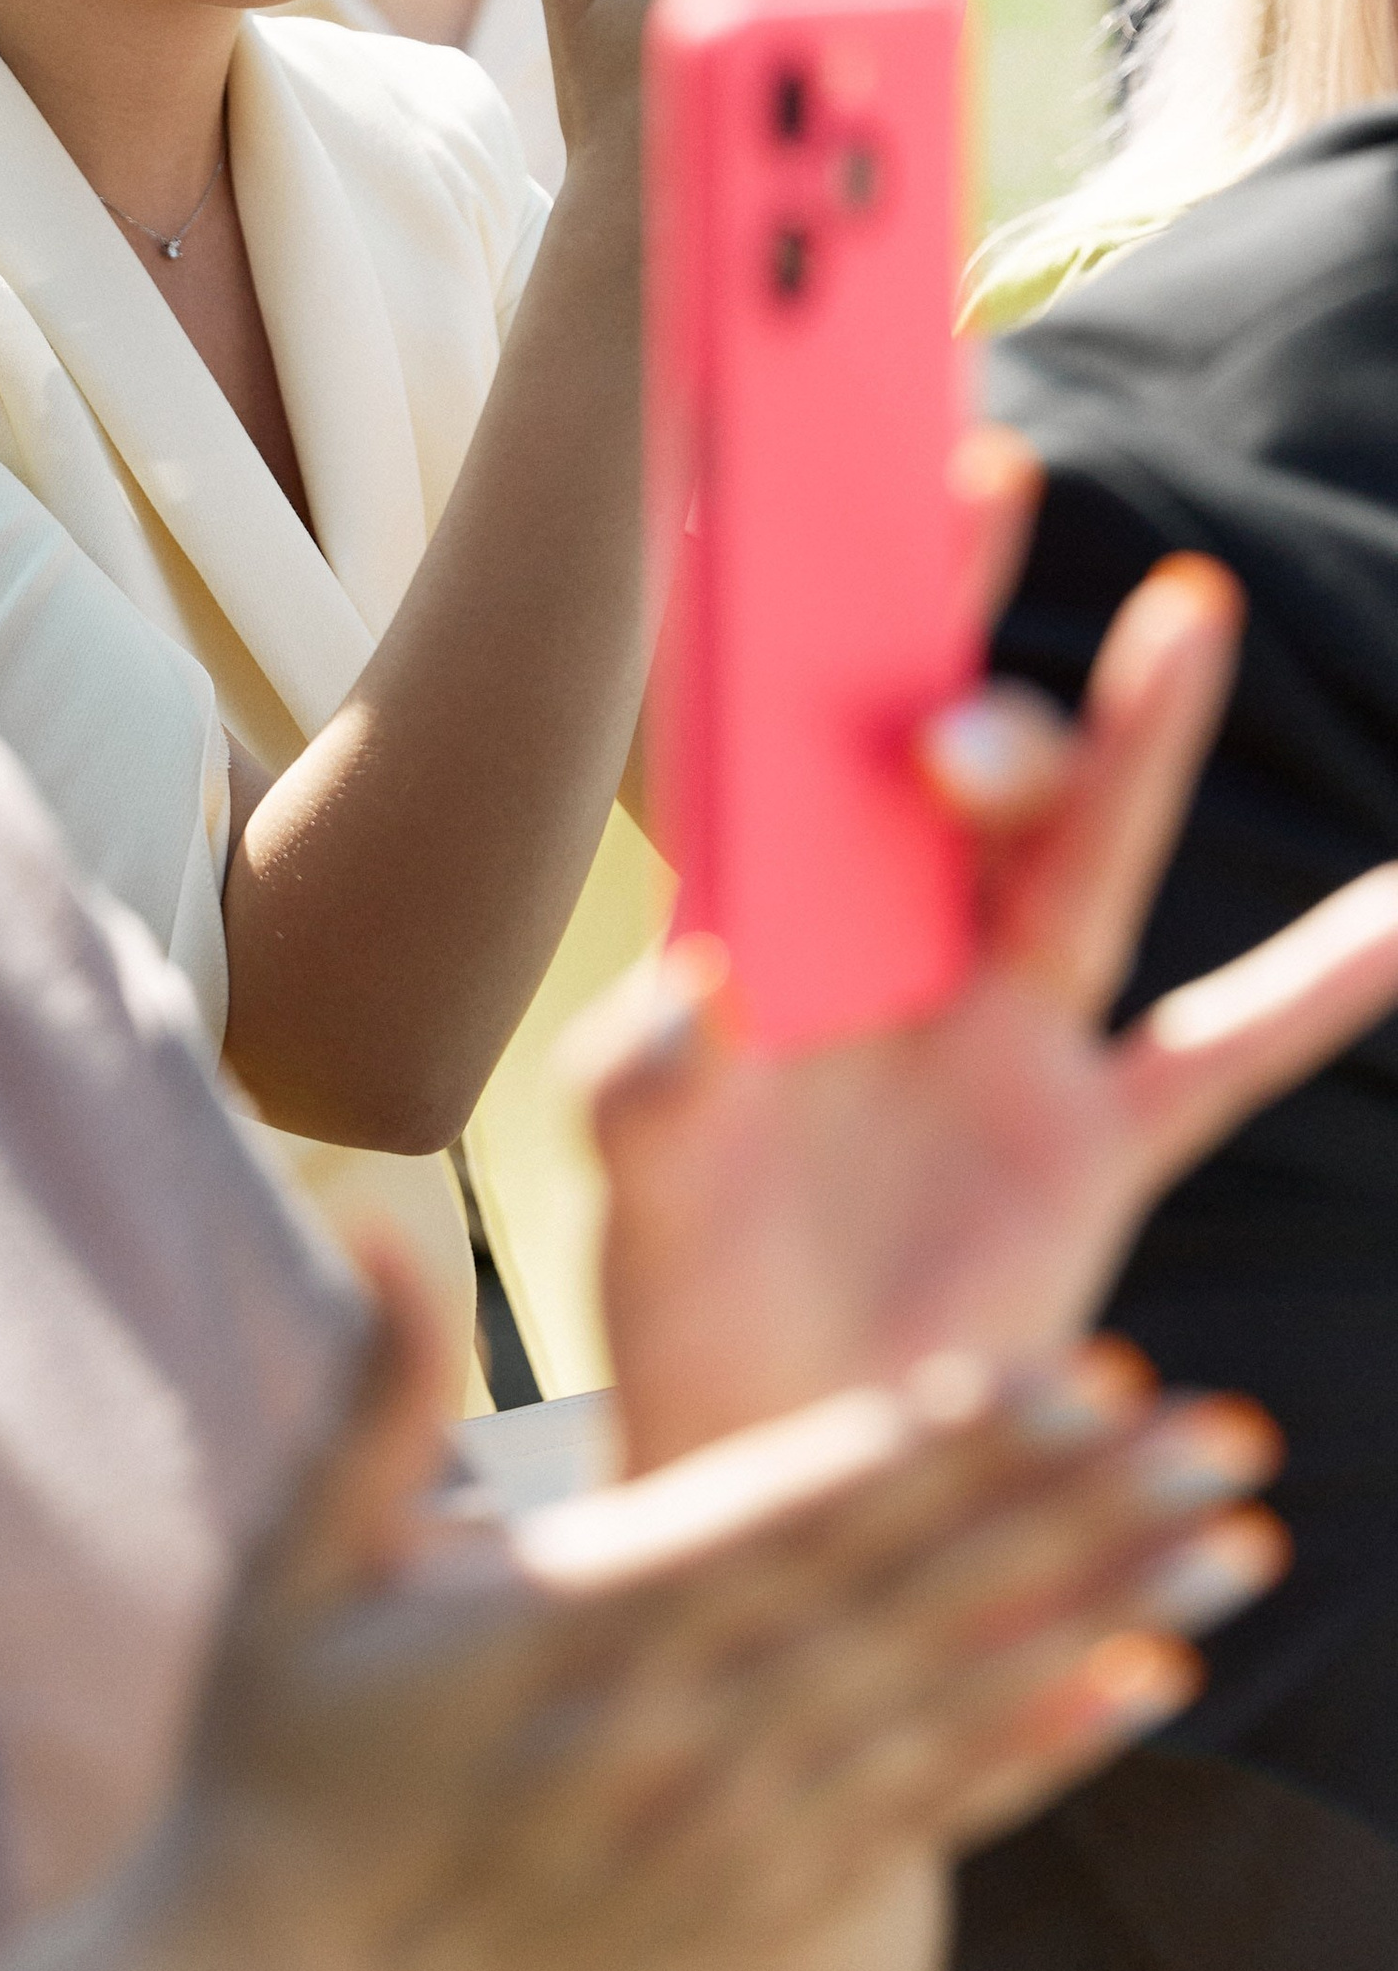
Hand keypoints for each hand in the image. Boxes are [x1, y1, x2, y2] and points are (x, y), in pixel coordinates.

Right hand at [162, 1244, 1288, 1970]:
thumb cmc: (280, 1751)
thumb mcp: (294, 1557)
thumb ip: (370, 1385)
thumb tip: (379, 1216)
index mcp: (571, 1627)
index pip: (787, 1520)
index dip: (931, 1451)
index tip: (1057, 1374)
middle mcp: (674, 1736)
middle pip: (907, 1605)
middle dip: (1070, 1511)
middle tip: (1210, 1431)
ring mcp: (727, 1835)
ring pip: (949, 1706)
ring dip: (1100, 1612)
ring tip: (1229, 1537)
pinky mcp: (754, 1906)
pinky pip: (927, 1818)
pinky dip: (1043, 1747)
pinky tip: (1142, 1680)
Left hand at [588, 441, 1397, 1470]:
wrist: (781, 1475)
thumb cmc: (689, 1324)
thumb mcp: (650, 1213)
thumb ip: (655, 1103)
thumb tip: (690, 992)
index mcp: (771, 948)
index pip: (790, 746)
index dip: (806, 624)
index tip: (808, 503)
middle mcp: (896, 963)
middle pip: (948, 768)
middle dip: (969, 640)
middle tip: (987, 494)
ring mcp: (1007, 1041)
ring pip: (1083, 856)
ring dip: (1136, 736)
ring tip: (1188, 609)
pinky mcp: (1094, 1141)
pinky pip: (1225, 1047)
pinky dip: (1321, 983)